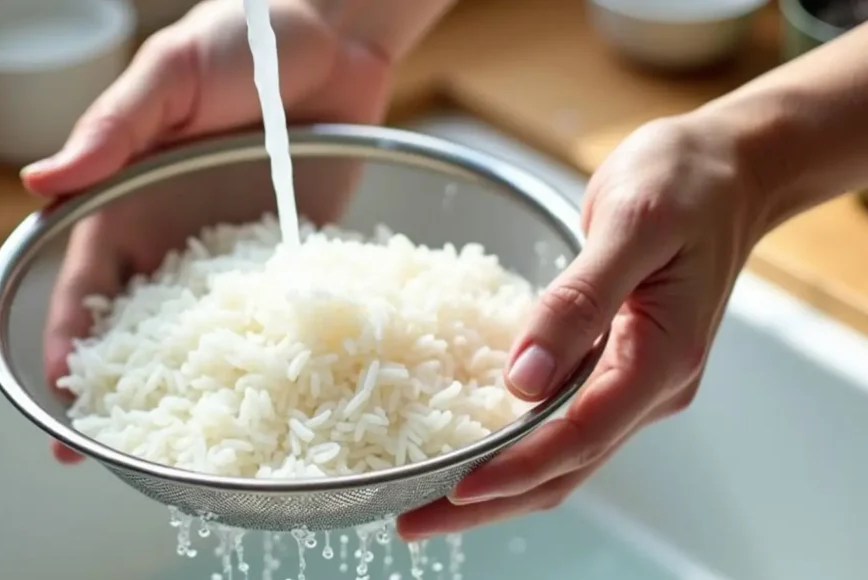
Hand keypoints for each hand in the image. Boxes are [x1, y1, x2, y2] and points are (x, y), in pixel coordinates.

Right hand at [21, 0, 391, 463]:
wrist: (333, 38)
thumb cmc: (238, 41)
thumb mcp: (166, 76)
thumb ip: (111, 130)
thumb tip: (37, 182)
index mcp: (128, 206)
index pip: (86, 292)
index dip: (69, 348)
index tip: (63, 407)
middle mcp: (176, 242)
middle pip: (142, 333)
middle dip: (128, 392)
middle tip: (114, 455)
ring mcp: (234, 255)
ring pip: (209, 338)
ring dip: (201, 391)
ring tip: (198, 451)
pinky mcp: (291, 255)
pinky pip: (278, 313)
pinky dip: (274, 355)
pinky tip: (283, 396)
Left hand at [397, 114, 769, 538]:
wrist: (730, 170)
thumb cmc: (685, 182)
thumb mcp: (630, 224)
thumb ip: (579, 301)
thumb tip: (524, 379)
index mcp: (663, 357)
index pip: (581, 436)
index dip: (515, 469)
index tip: (453, 490)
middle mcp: (653, 383)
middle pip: (568, 467)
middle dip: (492, 501)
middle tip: (414, 523)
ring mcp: (637, 379)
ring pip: (565, 454)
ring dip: (501, 483)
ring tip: (430, 500)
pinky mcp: (618, 364)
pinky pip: (565, 419)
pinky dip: (519, 444)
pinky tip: (473, 446)